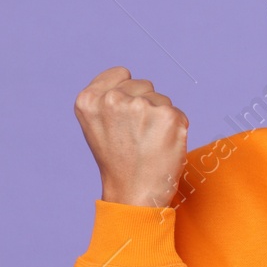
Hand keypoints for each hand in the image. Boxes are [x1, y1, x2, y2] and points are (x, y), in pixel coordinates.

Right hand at [74, 67, 188, 208]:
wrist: (133, 193)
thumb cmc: (117, 159)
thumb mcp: (97, 123)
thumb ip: (107, 96)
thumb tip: (127, 76)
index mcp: (89, 99)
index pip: (121, 73)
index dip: (127, 94)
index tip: (122, 118)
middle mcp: (113, 99)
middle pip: (143, 84)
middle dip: (144, 105)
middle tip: (134, 136)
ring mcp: (142, 107)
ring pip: (161, 99)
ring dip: (159, 117)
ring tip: (147, 142)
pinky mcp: (169, 117)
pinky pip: (177, 113)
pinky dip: (175, 128)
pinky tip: (162, 145)